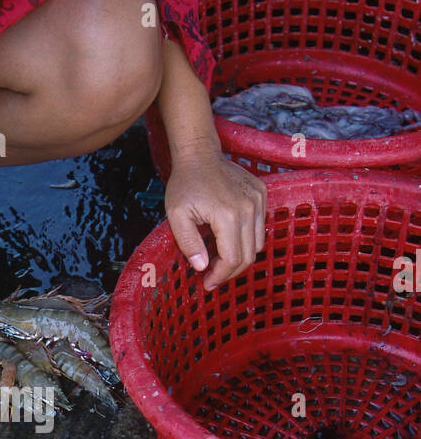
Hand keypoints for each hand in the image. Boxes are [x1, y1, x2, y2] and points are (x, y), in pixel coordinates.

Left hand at [165, 148, 266, 290]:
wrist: (199, 155)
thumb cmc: (185, 184)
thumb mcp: (177, 216)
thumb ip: (189, 243)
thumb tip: (202, 267)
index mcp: (228, 215)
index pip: (232, 259)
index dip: (220, 276)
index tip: (207, 283)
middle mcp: (249, 208)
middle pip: (248, 255)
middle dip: (229, 272)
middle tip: (212, 275)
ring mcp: (258, 200)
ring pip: (257, 244)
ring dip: (239, 257)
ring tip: (218, 258)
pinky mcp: (262, 195)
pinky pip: (259, 227)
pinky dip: (246, 240)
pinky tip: (227, 239)